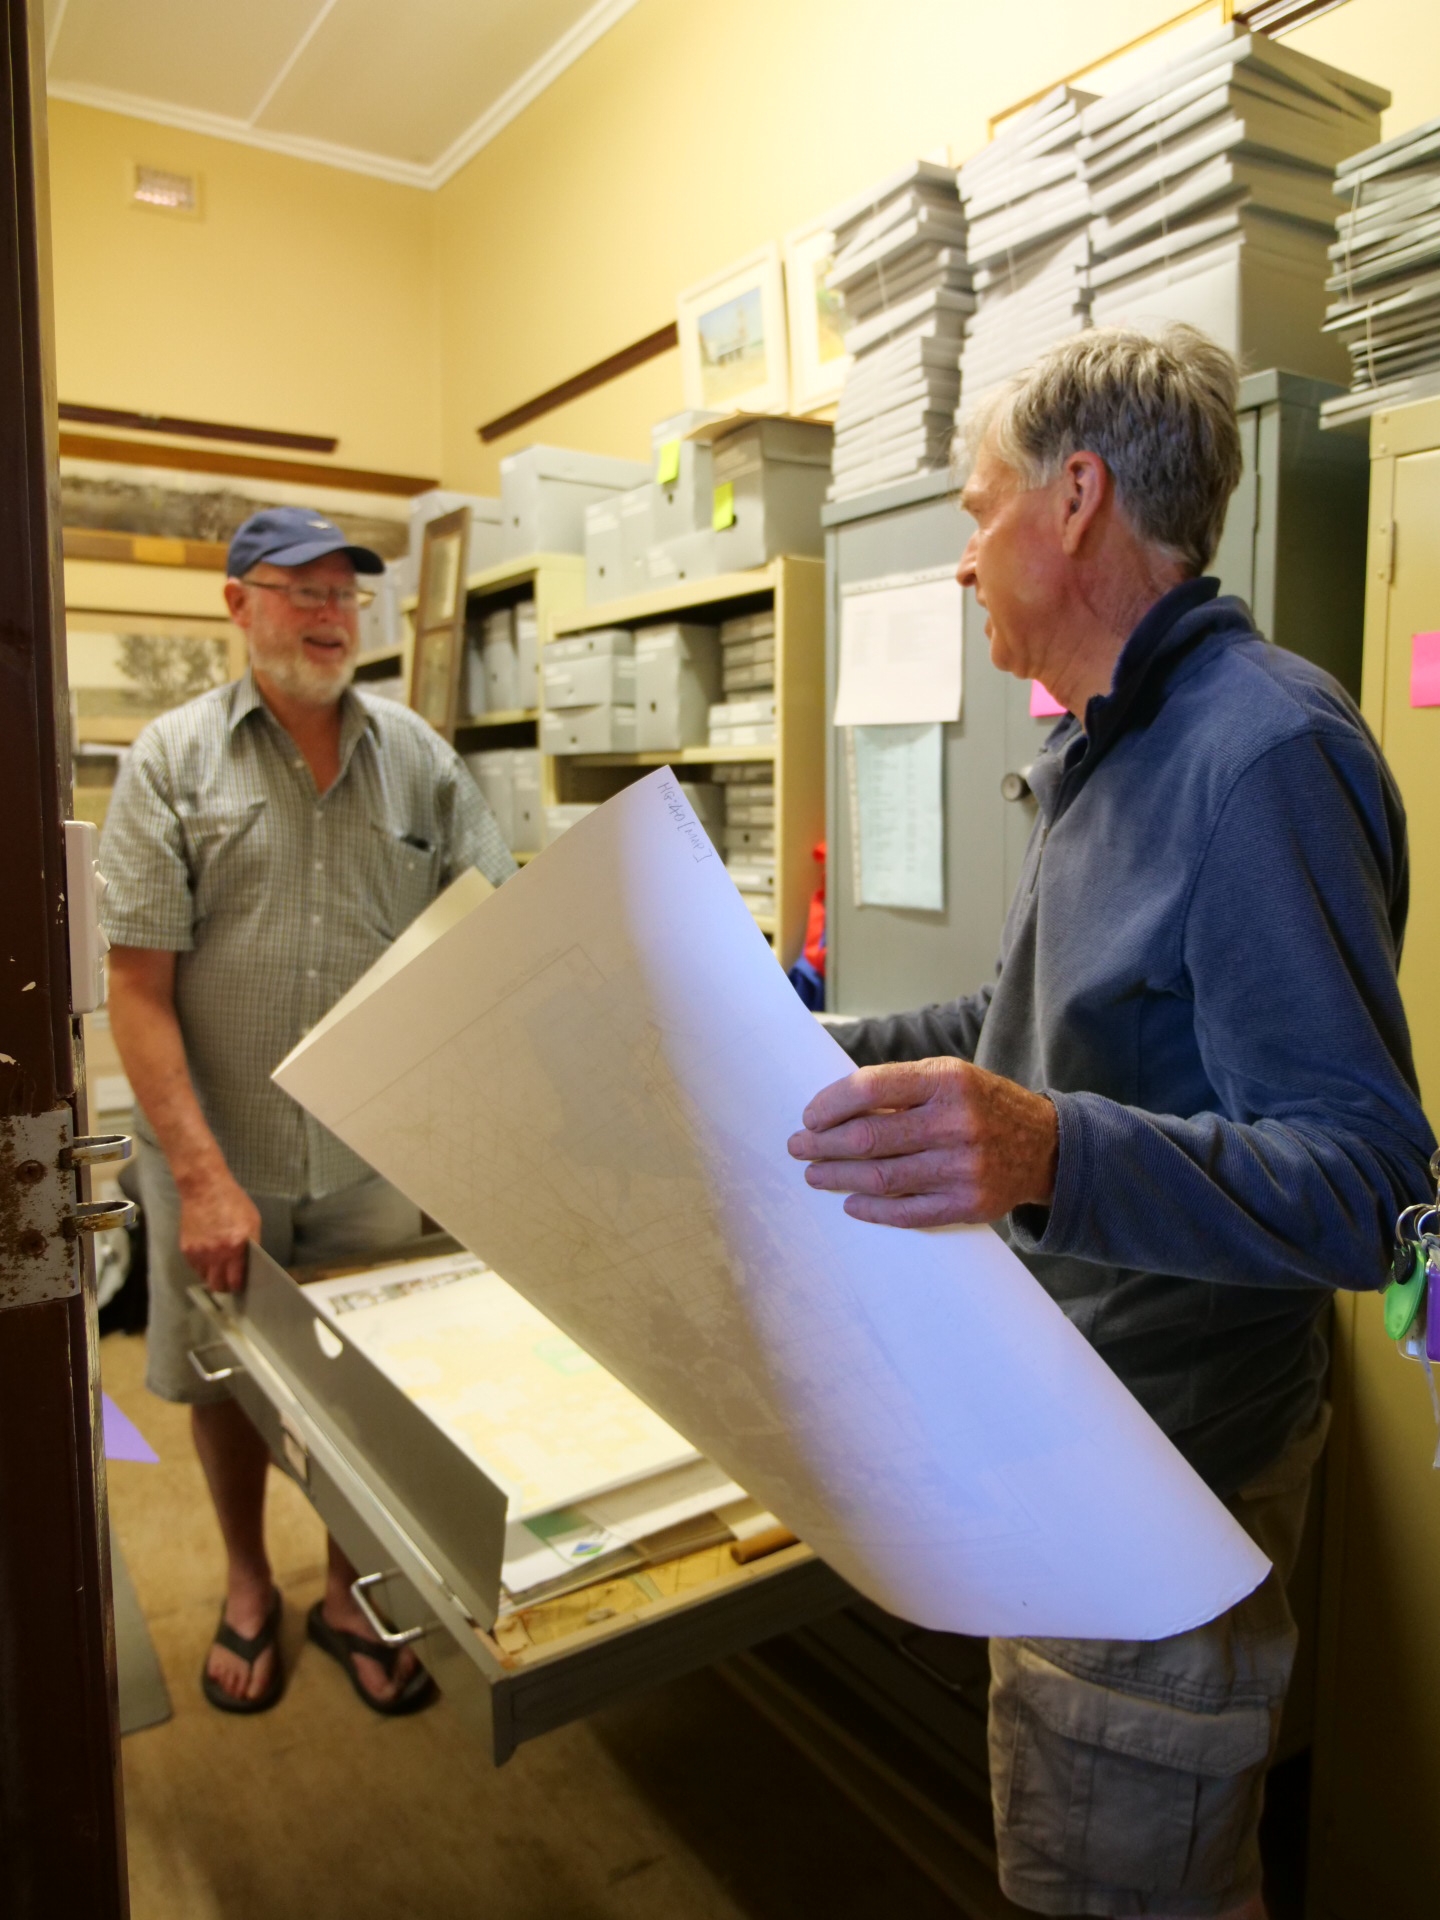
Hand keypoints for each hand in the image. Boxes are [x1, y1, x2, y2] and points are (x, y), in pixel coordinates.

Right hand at [177, 1168, 260, 1293]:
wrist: (204, 1189)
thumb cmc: (232, 1202)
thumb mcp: (252, 1221)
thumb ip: (252, 1244)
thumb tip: (251, 1263)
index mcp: (235, 1247)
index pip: (235, 1280)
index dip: (239, 1286)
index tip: (241, 1285)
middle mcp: (216, 1253)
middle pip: (217, 1285)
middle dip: (224, 1286)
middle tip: (229, 1282)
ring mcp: (199, 1252)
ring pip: (205, 1278)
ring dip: (212, 1276)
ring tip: (218, 1267)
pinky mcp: (186, 1249)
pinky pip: (194, 1267)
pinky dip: (201, 1266)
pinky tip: (208, 1256)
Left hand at [787, 1058, 1058, 1227]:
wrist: (1045, 1146)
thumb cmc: (981, 1105)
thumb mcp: (948, 1078)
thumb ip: (897, 1089)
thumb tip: (831, 1109)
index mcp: (947, 1081)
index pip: (870, 1089)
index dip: (830, 1105)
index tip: (809, 1117)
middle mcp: (956, 1123)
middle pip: (868, 1138)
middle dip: (822, 1144)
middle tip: (799, 1147)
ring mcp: (963, 1168)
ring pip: (881, 1178)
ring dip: (837, 1178)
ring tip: (815, 1174)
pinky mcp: (968, 1204)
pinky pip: (907, 1212)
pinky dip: (872, 1209)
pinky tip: (851, 1202)